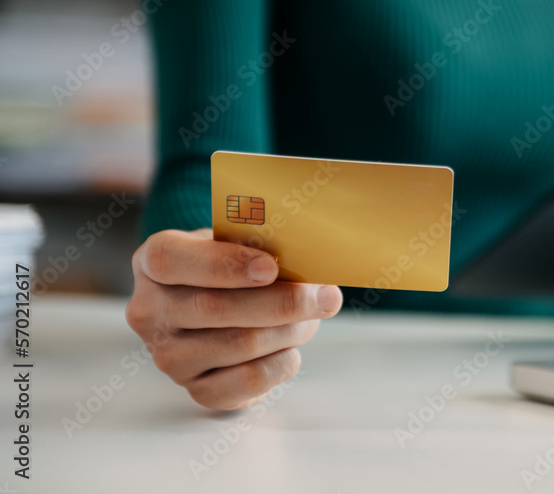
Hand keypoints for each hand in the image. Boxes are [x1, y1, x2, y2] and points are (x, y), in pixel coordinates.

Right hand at [125, 229, 341, 409]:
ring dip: (290, 330)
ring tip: (313, 317)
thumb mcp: (236, 242)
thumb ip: (258, 244)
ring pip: (239, 345)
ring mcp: (168, 356)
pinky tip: (292, 347)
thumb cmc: (234, 267)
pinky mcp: (196, 389)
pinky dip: (281, 363)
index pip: (170, 260)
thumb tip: (307, 260)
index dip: (224, 264)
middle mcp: (149, 312)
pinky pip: (246, 381)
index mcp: (152, 262)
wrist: (222, 304)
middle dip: (281, 302)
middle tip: (326, 296)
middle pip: (215, 308)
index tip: (271, 267)